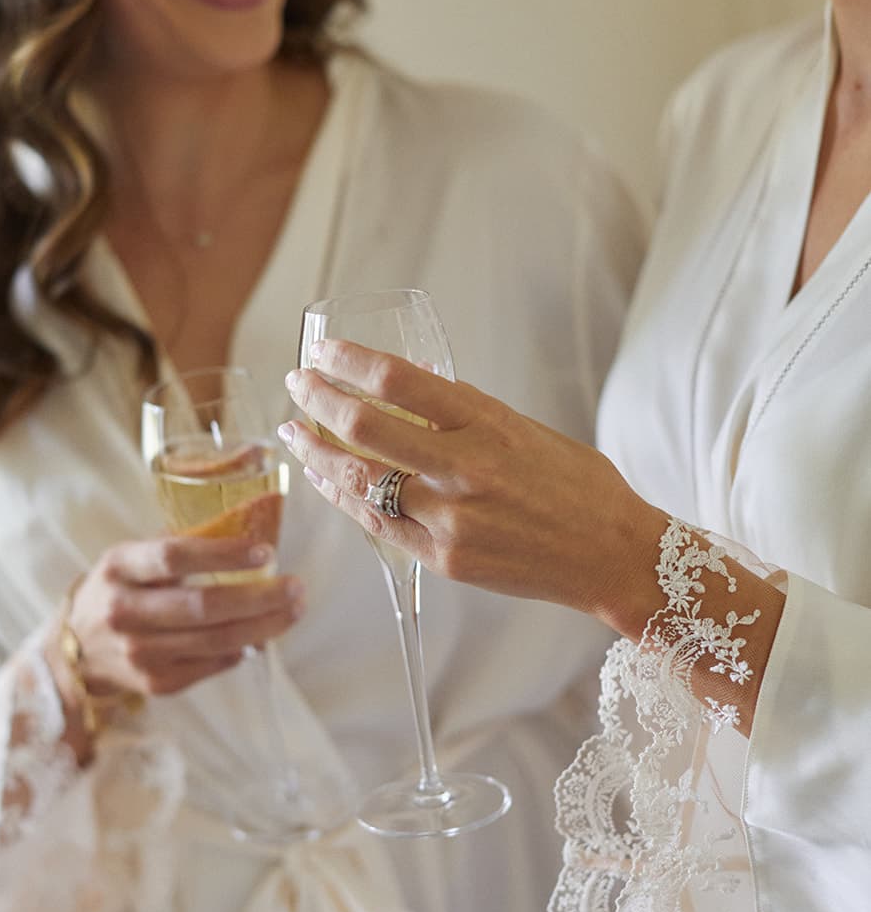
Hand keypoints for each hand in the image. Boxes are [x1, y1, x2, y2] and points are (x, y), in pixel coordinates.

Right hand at [49, 534, 303, 707]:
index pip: (174, 557)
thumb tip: (250, 526)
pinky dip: (241, 649)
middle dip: (259, 597)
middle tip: (296, 587)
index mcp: (119, 567)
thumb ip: (182, 544)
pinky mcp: (156, 683)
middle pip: (202, 607)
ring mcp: (139, 653)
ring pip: (215, 642)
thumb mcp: (134, 556)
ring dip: (264, 626)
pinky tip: (259, 635)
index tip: (265, 551)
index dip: (222, 555)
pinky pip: (212, 665)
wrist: (76, 649)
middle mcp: (124, 612)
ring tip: (293, 609)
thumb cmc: (120, 589)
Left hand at [280, 340, 665, 634]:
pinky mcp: (444, 560)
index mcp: (488, 424)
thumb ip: (464, 415)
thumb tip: (404, 393)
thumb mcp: (524, 428)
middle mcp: (465, 469)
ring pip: (359, 481)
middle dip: (318, 400)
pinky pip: (377, 524)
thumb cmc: (577, 486)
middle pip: (364, 427)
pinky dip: (345, 498)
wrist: (614, 555)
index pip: (397, 380)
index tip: (322, 351)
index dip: (348, 361)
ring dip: (317, 454)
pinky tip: (326, 481)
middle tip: (298, 383)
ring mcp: (450, 519)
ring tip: (296, 435)